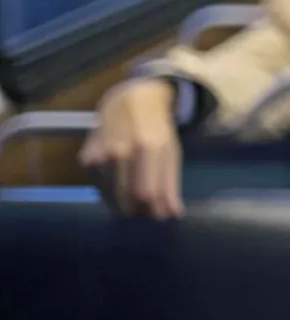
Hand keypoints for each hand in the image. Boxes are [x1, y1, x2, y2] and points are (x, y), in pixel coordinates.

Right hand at [79, 78, 184, 218]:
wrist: (129, 103)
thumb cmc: (156, 129)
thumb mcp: (171, 152)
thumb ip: (170, 184)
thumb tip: (174, 214)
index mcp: (148, 148)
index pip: (147, 193)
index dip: (153, 211)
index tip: (159, 216)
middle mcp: (121, 151)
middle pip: (126, 199)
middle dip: (138, 212)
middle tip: (146, 211)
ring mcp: (100, 155)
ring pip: (110, 197)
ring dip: (122, 205)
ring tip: (133, 198)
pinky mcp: (86, 159)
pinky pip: (98, 188)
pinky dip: (109, 193)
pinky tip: (118, 183)